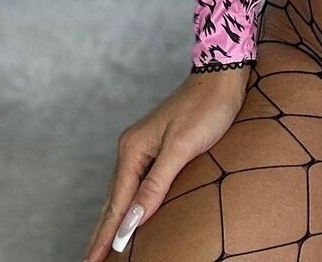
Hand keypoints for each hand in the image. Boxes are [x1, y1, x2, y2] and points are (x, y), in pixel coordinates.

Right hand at [84, 66, 250, 260]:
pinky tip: (128, 215)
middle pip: (113, 201)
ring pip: (122, 193)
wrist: (221, 76)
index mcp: (132, 150)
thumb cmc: (206, 108)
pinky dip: (128, 204)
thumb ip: (155, 186)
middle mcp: (132, 149)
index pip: (116, 205)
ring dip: (112, 222)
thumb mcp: (181, 148)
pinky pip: (136, 184)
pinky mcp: (157, 147)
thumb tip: (130, 222)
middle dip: (101, 234)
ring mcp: (143, 148)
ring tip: (102, 247)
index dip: (105, 237)